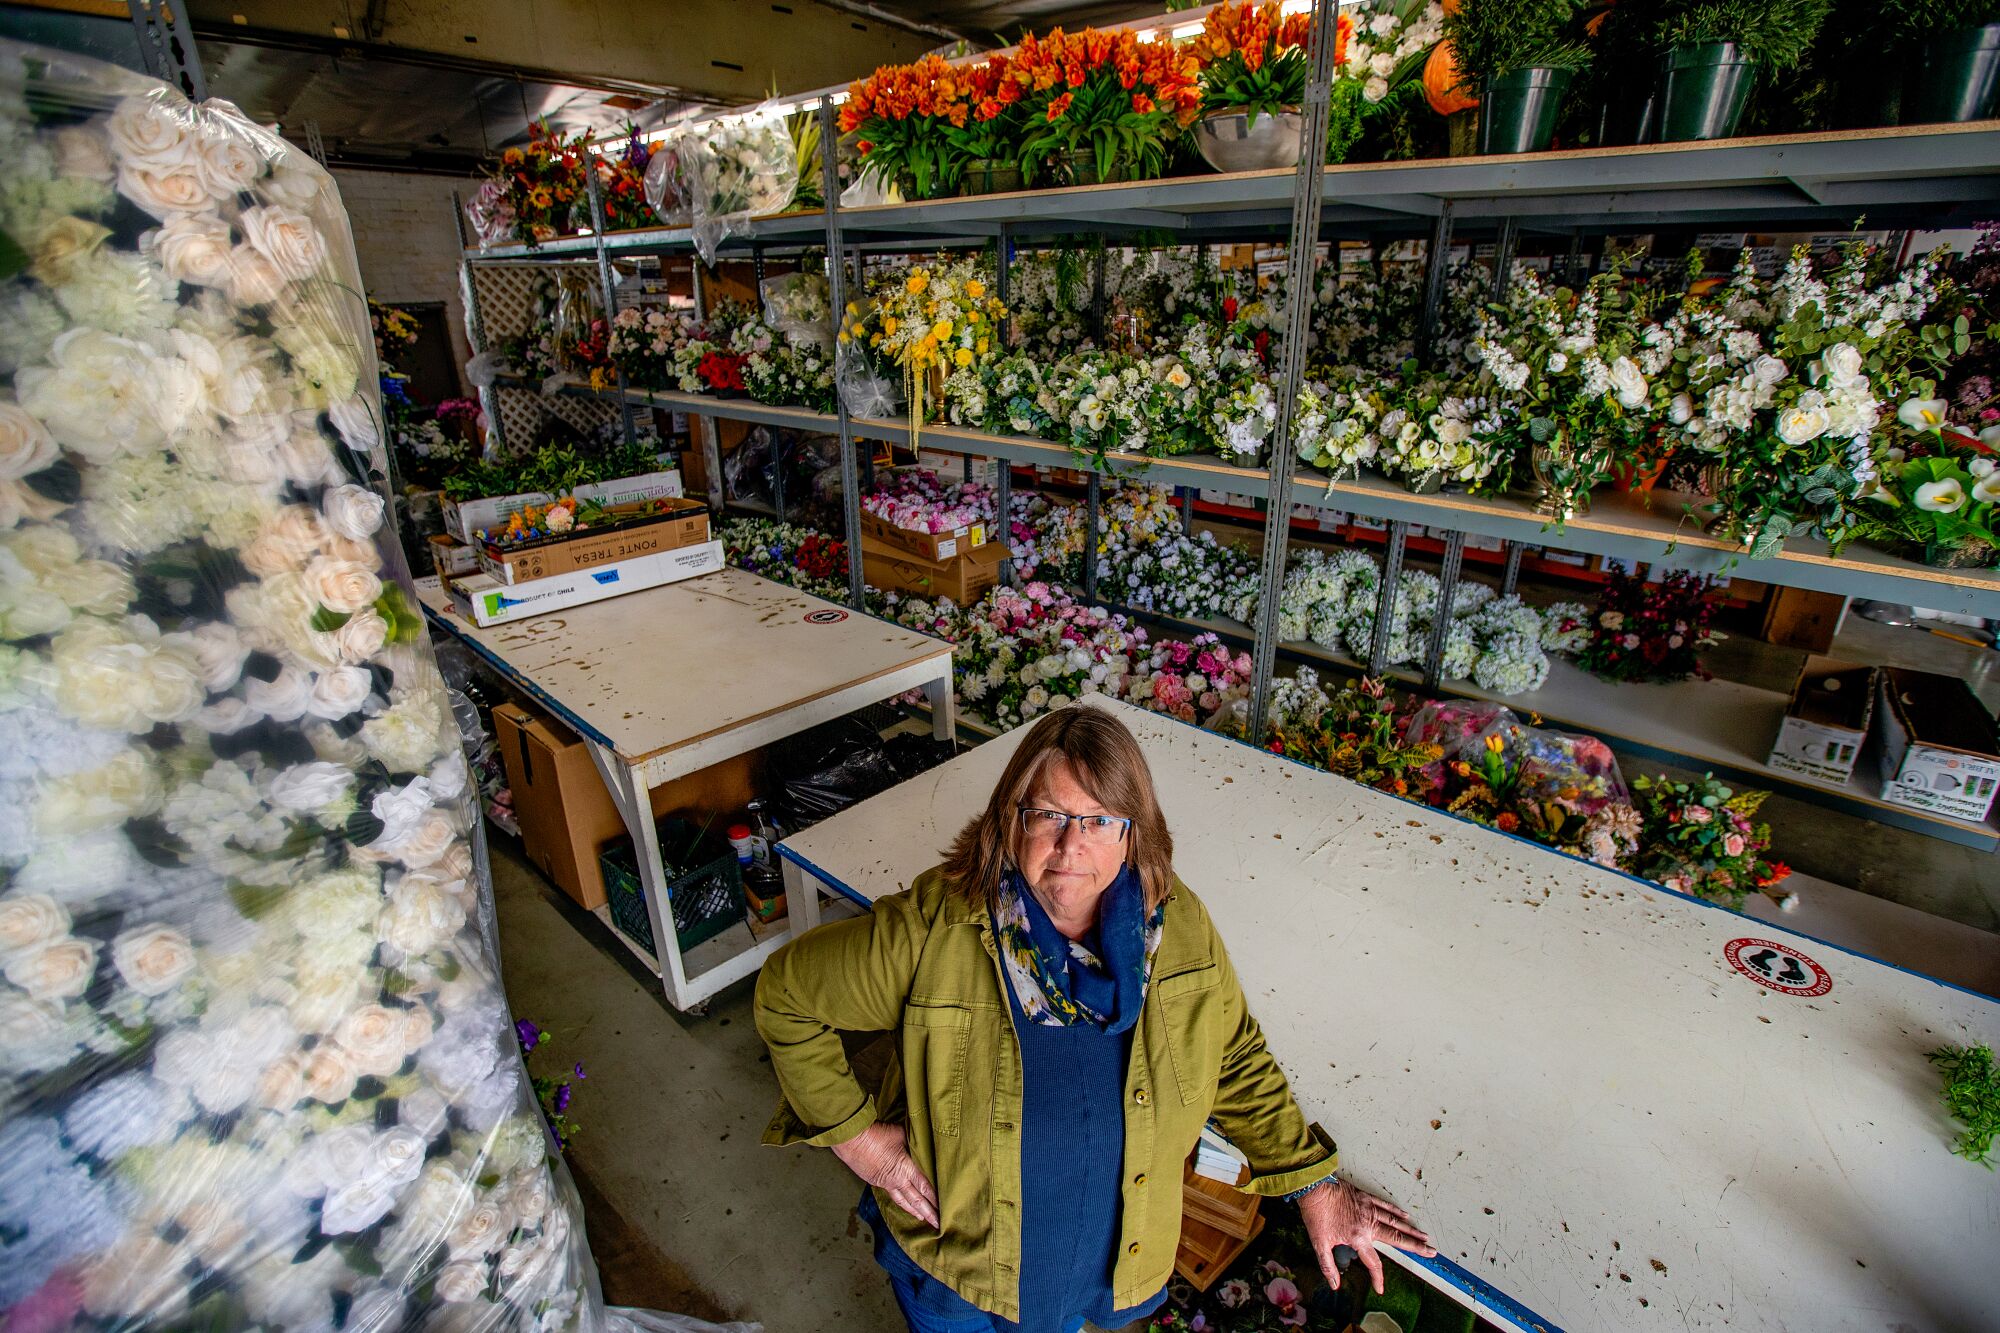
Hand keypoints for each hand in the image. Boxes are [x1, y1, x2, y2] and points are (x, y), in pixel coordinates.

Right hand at [829, 1122, 939, 1229]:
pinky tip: (902, 1201)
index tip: (943, 1210)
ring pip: (902, 1201)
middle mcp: (897, 1180)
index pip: (925, 1188)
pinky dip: (900, 1201)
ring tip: (921, 1217)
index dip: (935, 1200)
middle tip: (937, 1224)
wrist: (851, 1141)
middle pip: (916, 1200)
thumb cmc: (877, 1135)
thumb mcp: (902, 1134)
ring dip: (913, 1210)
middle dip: (928, 1213)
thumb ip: (913, 1142)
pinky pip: (891, 1194)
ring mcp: (884, 1183)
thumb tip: (922, 1142)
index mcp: (906, 1170)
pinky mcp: (875, 1181)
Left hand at [1297, 1179, 1435, 1294]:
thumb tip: (1335, 1284)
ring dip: (1411, 1230)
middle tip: (1430, 1252)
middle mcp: (1368, 1224)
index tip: (1380, 1289)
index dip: (1377, 1278)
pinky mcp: (1365, 1198)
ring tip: (1424, 1237)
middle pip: (1397, 1238)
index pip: (1373, 1263)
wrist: (1314, 1188)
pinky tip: (1406, 1215)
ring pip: (1395, 1222)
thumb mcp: (1319, 1244)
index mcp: (1357, 1237)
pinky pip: (1385, 1206)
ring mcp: (1369, 1209)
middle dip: (1415, 1247)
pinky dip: (1397, 1211)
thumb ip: (1328, 1266)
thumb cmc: (1316, 1215)